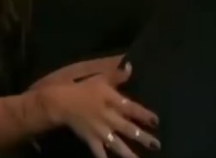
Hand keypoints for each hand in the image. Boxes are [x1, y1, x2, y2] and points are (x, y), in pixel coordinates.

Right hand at [42, 63, 159, 157]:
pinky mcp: (91, 140)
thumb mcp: (101, 77)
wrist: (60, 102)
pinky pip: (99, 152)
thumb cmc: (82, 88)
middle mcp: (109, 118)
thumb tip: (131, 67)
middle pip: (128, 129)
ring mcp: (100, 131)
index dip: (144, 115)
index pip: (132, 109)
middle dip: (143, 138)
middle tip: (156, 145)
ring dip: (128, 154)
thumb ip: (117, 74)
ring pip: (117, 144)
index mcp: (113, 101)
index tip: (156, 122)